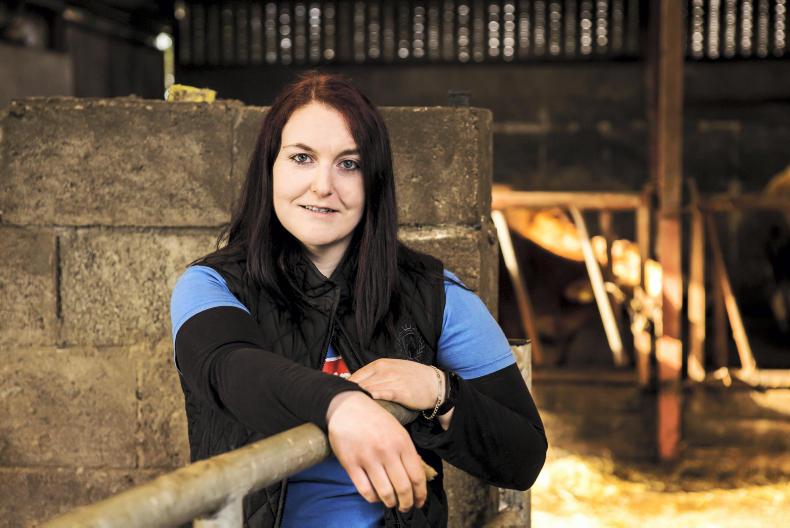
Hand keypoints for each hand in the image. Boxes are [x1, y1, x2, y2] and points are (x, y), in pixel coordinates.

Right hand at [326, 391, 426, 511]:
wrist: (347, 407)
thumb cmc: (375, 419)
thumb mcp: (398, 430)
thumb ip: (407, 452)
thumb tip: (416, 478)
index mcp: (402, 443)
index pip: (417, 476)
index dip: (420, 494)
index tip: (419, 502)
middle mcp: (387, 451)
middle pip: (403, 488)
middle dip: (406, 503)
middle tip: (406, 507)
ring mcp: (368, 458)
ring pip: (385, 492)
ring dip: (390, 503)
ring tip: (391, 504)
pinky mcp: (351, 464)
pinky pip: (365, 490)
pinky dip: (373, 499)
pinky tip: (376, 497)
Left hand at [348, 358, 442, 411]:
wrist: (434, 383)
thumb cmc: (412, 378)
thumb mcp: (392, 370)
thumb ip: (375, 376)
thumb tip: (357, 386)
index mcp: (380, 364)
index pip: (355, 376)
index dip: (346, 388)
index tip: (339, 399)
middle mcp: (383, 370)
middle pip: (358, 383)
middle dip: (348, 395)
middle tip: (339, 407)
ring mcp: (390, 380)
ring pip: (367, 390)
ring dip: (357, 401)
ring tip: (348, 412)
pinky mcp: (398, 391)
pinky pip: (379, 395)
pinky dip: (370, 401)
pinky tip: (363, 409)